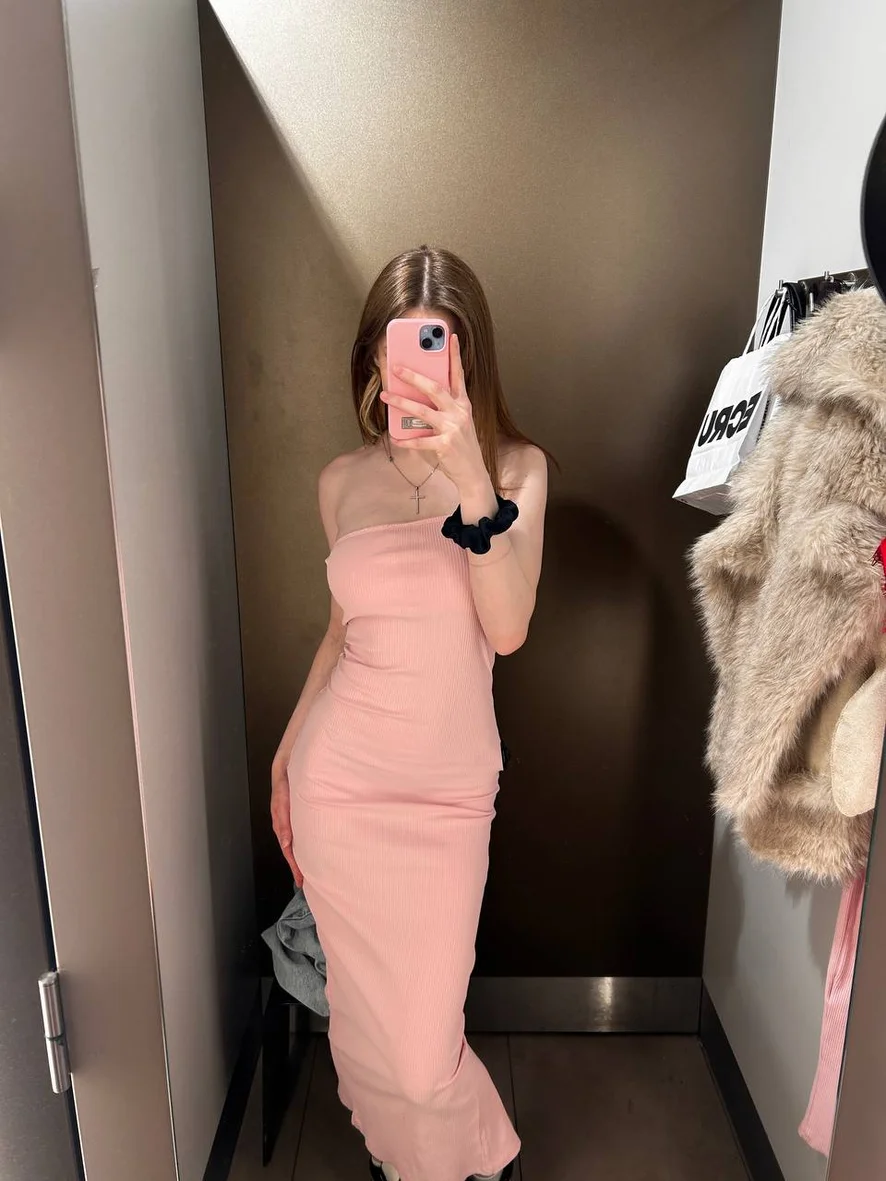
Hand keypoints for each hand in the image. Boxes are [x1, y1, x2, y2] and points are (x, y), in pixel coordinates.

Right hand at [271, 758, 302, 887]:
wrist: (287, 765)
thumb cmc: (285, 781)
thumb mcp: (282, 798)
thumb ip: (283, 819)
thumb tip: (284, 843)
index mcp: (281, 822)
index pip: (287, 849)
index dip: (294, 865)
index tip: (300, 879)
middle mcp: (284, 824)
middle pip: (290, 850)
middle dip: (297, 867)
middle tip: (304, 883)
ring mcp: (289, 821)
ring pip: (293, 844)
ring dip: (299, 857)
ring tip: (307, 872)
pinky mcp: (294, 816)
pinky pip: (297, 834)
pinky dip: (301, 845)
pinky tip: (309, 850)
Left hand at [380, 333, 490, 495]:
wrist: (473, 473)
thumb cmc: (461, 445)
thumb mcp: (458, 422)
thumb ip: (444, 407)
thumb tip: (418, 394)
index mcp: (463, 404)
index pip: (458, 375)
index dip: (455, 355)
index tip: (450, 337)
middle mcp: (459, 413)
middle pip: (435, 388)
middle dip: (414, 376)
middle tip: (397, 367)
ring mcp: (453, 429)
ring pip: (423, 411)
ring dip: (402, 402)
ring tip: (386, 396)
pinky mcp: (445, 445)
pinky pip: (420, 440)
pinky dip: (405, 440)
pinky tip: (394, 438)